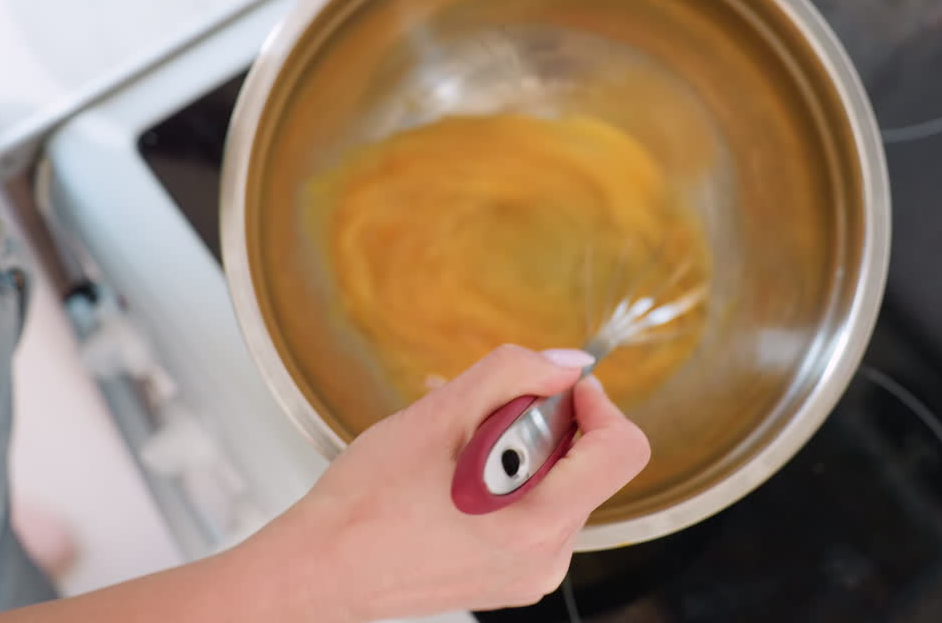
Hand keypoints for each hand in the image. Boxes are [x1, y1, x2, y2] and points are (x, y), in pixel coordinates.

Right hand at [269, 344, 651, 619]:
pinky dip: (502, 477)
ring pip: (554, 485)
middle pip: (585, 465)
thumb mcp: (438, 416)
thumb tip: (563, 364)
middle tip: (480, 408)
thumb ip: (510, 375)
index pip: (623, 450)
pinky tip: (450, 461)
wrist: (319, 570)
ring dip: (513, 445)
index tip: (555, 387)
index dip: (596, 403)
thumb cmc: (366, 505)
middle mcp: (545, 557)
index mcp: (537, 522)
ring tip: (453, 431)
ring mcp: (527, 573)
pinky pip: (530, 511)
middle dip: (539, 421)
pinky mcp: (507, 578)